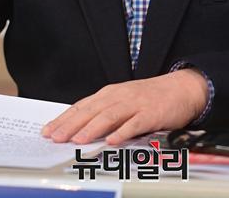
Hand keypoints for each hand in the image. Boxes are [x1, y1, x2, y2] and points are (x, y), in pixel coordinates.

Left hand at [42, 68, 208, 144]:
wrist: (181, 88)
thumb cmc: (150, 98)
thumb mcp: (123, 101)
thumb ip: (104, 113)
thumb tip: (78, 130)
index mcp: (110, 94)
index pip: (82, 106)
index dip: (64, 118)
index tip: (47, 131)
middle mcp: (120, 96)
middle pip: (91, 110)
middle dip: (71, 124)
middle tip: (56, 137)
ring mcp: (136, 103)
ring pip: (110, 115)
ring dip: (93, 127)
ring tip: (79, 139)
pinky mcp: (152, 113)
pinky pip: (136, 123)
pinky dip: (123, 131)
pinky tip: (112, 140)